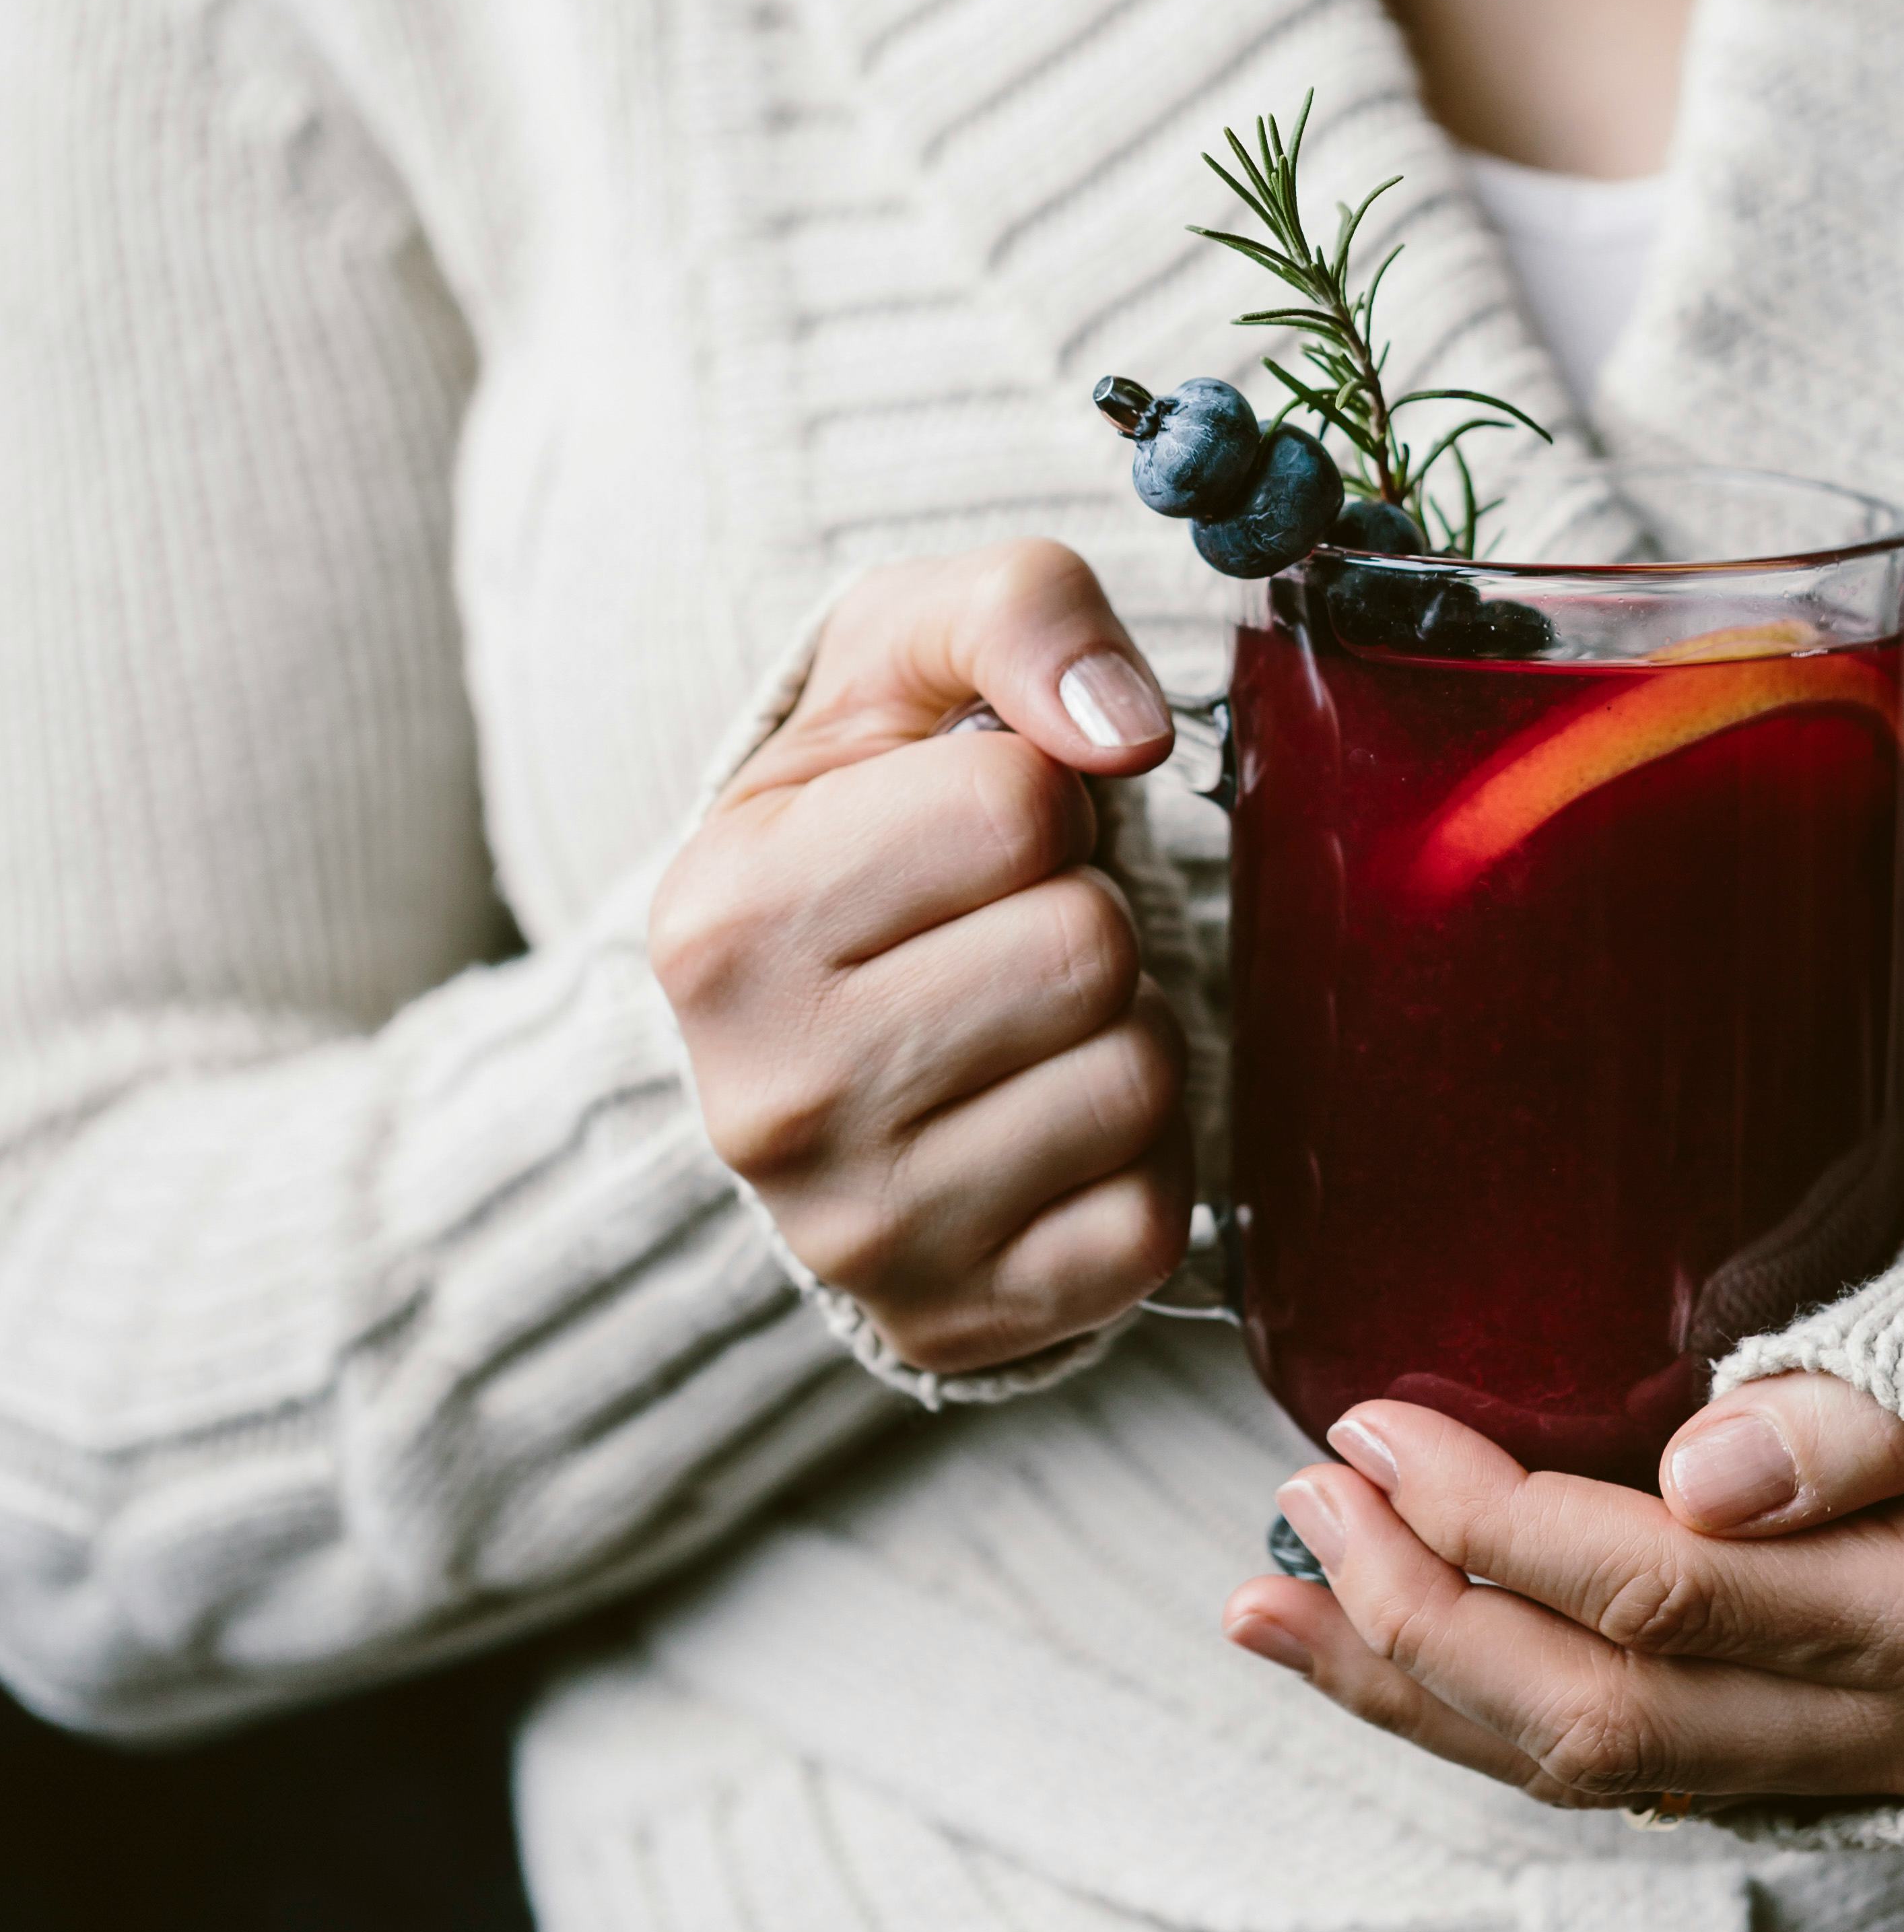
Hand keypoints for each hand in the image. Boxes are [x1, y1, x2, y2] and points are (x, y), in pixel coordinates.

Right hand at [651, 542, 1191, 1372]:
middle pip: (1086, 949)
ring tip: (1025, 1025)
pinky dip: (1138, 1156)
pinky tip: (1048, 1124)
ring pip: (1134, 1074)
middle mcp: (766, 1095)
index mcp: (724, 918)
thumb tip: (1128, 729)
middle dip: (1082, 915)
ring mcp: (857, 1231)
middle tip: (1004, 934)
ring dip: (1118, 1030)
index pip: (1014, 807)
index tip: (972, 836)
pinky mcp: (959, 1319)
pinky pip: (1152, 1217)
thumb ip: (1014, 612)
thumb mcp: (900, 665)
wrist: (802, 1037)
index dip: (1036, 799)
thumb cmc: (865, 824)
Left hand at [1225, 1378, 1903, 1813]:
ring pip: (1596, 1770)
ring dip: (1413, 1690)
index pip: (1654, 1592)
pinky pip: (1632, 1767)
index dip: (1488, 1521)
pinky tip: (1400, 1650)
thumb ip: (1872, 1403)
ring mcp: (1860, 1756)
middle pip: (1596, 1720)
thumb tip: (1703, 1466)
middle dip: (1410, 1623)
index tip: (1368, 1424)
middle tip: (1285, 1512)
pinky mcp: (1833, 1747)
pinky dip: (1494, 1709)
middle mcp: (1889, 1722)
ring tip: (1267, 1609)